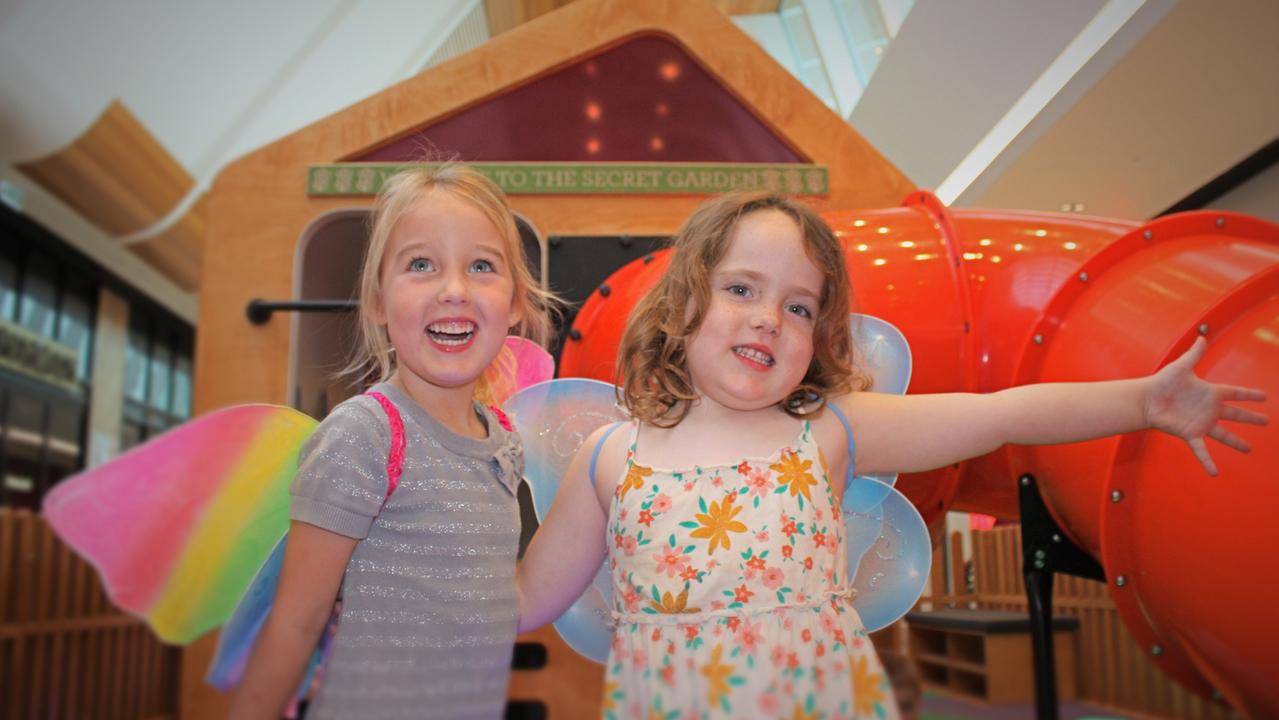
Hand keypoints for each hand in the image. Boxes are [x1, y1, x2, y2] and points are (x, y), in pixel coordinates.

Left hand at [1145, 336, 1267, 474]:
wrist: (1146, 399)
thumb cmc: (1162, 382)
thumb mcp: (1181, 367)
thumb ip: (1194, 354)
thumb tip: (1202, 336)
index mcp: (1210, 393)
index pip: (1235, 393)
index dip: (1249, 394)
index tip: (1264, 396)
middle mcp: (1209, 409)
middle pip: (1235, 414)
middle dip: (1251, 417)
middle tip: (1266, 421)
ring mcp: (1201, 423)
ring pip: (1224, 435)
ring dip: (1236, 442)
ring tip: (1249, 450)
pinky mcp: (1190, 434)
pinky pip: (1202, 450)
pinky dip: (1207, 461)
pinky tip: (1214, 473)